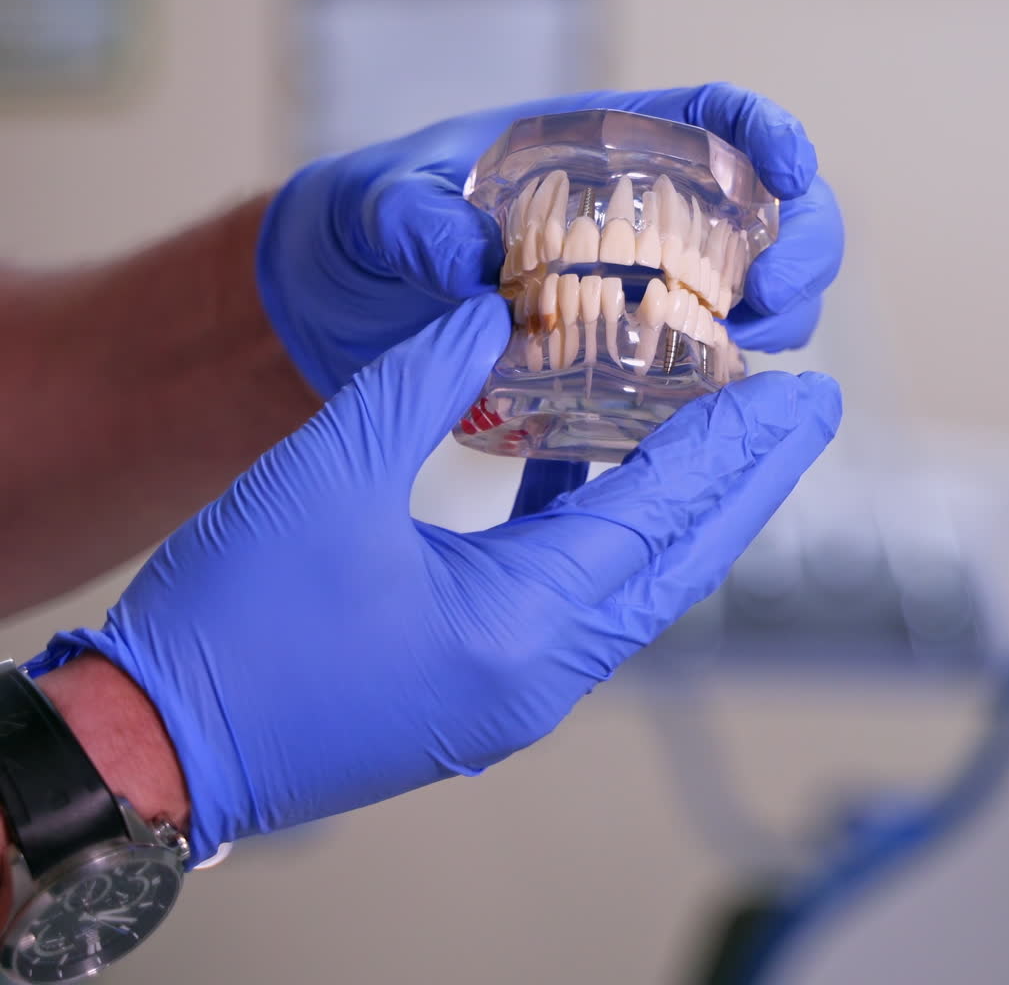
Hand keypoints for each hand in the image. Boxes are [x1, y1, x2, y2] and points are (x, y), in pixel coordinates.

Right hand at [27, 296, 840, 861]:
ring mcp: (514, 690)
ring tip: (729, 439)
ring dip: (687, 510)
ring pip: (637, 586)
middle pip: (677, 563)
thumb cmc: (231, 623)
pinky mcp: (481, 687)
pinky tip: (600, 476)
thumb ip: (424, 379)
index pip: (662, 517)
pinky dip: (607, 533)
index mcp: (519, 626)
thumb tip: (492, 309)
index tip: (804, 395)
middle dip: (746, 482)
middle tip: (807, 411)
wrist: (151, 748)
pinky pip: (578, 600)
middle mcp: (540, 673)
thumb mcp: (328, 472)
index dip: (734, 446)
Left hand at [259, 83, 843, 395]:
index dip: (770, 135)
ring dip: (778, 322)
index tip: (794, 168)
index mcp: (598, 148)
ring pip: (750, 294)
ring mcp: (636, 291)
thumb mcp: (377, 205)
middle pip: (764, 214)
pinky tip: (704, 414)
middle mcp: (638, 217)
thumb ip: (413, 219)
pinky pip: (693, 371)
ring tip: (741, 355)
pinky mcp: (619, 361)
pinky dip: (719, 389)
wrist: (336, 306)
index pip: (712, 121)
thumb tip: (473, 265)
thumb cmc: (366, 223)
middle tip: (769, 302)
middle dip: (801, 249)